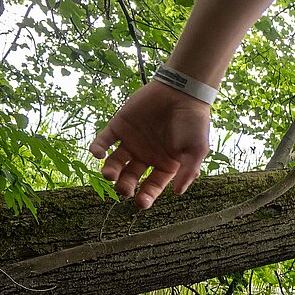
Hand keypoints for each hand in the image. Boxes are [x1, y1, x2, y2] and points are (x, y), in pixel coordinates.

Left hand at [88, 80, 212, 209]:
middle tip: (124, 189)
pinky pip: (104, 140)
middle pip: (131, 177)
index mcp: (165, 164)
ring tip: (109, 174)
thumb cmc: (193, 121)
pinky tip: (98, 154)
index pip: (152, 185)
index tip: (140, 203)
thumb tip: (177, 193)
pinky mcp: (119, 126)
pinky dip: (98, 148)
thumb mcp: (197, 149)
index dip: (146, 196)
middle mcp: (146, 156)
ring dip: (110, 171)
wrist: (181, 91)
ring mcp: (132, 141)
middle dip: (125, 186)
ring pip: (116, 162)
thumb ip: (188, 171)